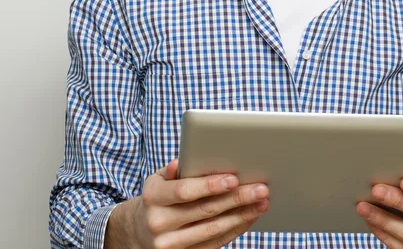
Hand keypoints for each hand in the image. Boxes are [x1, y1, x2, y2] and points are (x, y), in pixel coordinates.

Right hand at [126, 159, 268, 248]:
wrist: (141, 230)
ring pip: (213, 230)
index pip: (184, 191)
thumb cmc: (159, 195)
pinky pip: (214, 243)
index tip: (234, 178)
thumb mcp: (159, 178)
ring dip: (241, 215)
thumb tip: (184, 161)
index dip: (210, 185)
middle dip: (236, 198)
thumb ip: (173, 169)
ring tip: (261, 202)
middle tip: (261, 188)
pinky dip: (235, 229)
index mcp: (153, 197)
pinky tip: (249, 216)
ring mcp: (170, 244)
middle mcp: (158, 223)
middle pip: (204, 211)